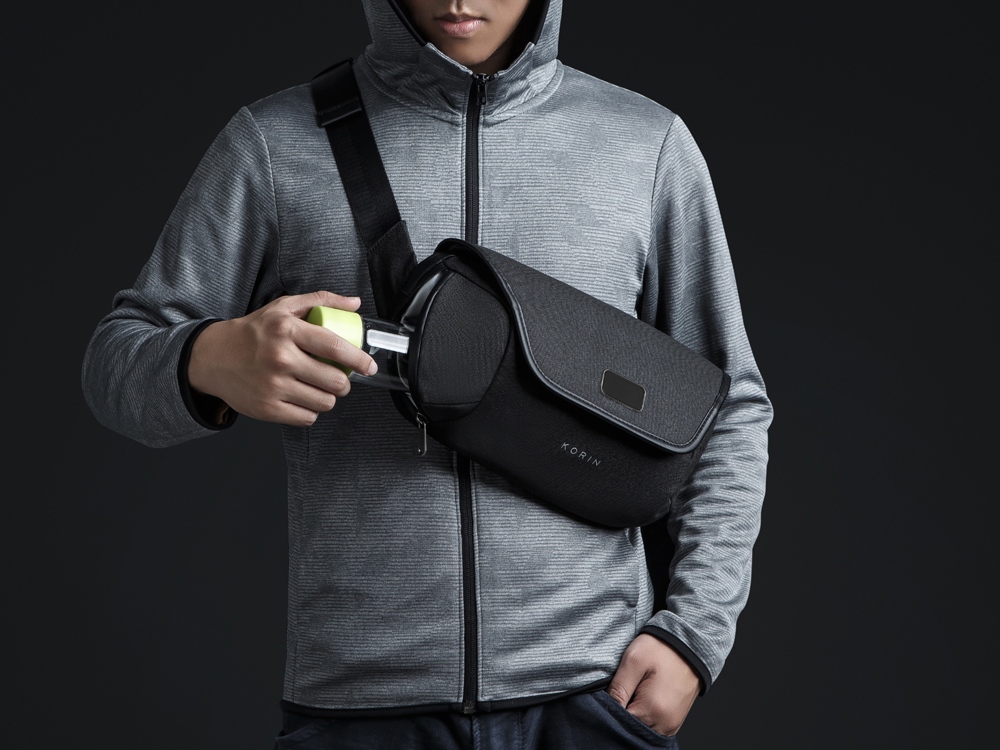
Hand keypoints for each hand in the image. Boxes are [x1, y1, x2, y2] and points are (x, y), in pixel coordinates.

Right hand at [187, 291, 377, 426]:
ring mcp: (273, 386)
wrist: (213, 357)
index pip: (334, 347)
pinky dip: (310, 410)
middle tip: (339, 378)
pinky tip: (302, 398)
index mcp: (286, 329)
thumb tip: (354, 303)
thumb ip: (321, 302)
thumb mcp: (283, 308)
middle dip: (344, 382)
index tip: (369, 366)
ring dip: (328, 397)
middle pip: (335, 381)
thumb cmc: (254, 332)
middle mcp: (280, 358)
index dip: (358, 359)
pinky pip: (307, 417)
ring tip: (318, 387)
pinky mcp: (267, 408)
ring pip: (325, 402)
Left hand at [606, 634, 700, 736]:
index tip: (611, 694)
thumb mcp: (634, 661)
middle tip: (624, 691)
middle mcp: (664, 724)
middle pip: (631, 729)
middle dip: (622, 714)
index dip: (610, 709)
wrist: (689, 643)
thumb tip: (605, 709)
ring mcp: (671, 725)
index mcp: (652, 710)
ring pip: (642, 729)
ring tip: (635, 693)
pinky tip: (642, 699)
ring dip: (634, 716)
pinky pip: (654, 728)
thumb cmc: (662, 648)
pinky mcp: (674, 721)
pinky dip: (645, 718)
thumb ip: (618, 688)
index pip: (619, 723)